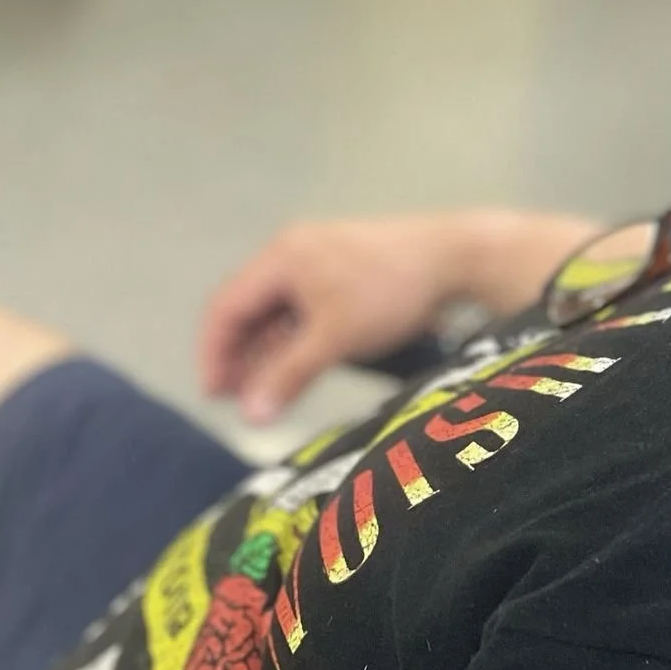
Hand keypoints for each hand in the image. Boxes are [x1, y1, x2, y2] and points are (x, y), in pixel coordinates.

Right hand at [198, 210, 600, 423]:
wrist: (457, 257)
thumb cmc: (389, 294)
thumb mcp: (335, 338)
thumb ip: (288, 375)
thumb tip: (248, 417)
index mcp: (282, 257)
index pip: (226, 306)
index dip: (213, 353)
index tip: (213, 395)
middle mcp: (292, 252)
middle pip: (248, 307)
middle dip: (238, 354)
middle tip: (235, 400)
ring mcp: (318, 258)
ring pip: (276, 310)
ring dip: (265, 349)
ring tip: (262, 392)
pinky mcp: (342, 270)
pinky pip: (301, 306)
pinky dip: (292, 337)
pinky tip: (294, 367)